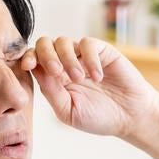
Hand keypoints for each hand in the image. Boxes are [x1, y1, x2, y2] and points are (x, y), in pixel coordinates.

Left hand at [25, 35, 158, 138]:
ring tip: (79, 78)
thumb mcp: (68, 111)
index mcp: (54, 79)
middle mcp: (66, 63)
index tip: (28, 66)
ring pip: (63, 41)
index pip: (34, 59)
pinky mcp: (102, 51)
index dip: (28, 58)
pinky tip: (98, 76)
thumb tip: (34, 70)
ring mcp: (83, 56)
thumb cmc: (100, 117)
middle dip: (45, 54)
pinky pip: (87, 44)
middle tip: (56, 72)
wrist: (131, 116)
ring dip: (67, 59)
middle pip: (44, 43)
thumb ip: (50, 91)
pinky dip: (89, 59)